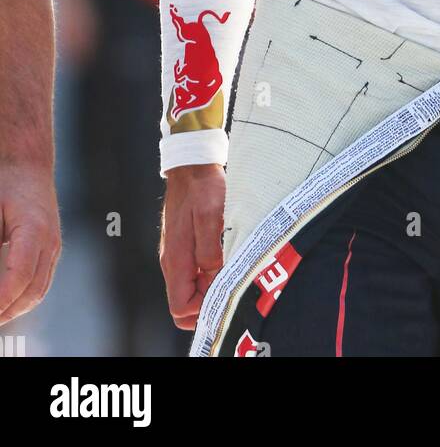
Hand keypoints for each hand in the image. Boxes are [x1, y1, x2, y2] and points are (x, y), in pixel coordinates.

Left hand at [0, 163, 61, 325]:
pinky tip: (6, 303)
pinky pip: (41, 282)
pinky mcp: (52, 248)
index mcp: (34, 229)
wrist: (29, 165)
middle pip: (32, 291)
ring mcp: (53, 246)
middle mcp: (49, 241)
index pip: (20, 277)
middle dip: (7, 312)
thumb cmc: (6, 184)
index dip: (2, 300)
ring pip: (39, 291)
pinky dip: (24, 298)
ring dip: (16, 309)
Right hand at [160, 163, 225, 330]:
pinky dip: (209, 273)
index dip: (203, 308)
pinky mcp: (184, 246)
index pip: (180, 307)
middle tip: (230, 281)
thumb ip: (209, 251)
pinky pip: (194, 273)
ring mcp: (177, 255)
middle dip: (207, 302)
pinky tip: (226, 257)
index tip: (224, 292)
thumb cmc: (202, 187)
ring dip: (210, 286)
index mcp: (176, 259)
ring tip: (232, 266)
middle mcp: (172, 262)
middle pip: (184, 303)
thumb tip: (213, 279)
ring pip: (190, 289)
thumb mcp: (211, 217)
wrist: (192, 165)